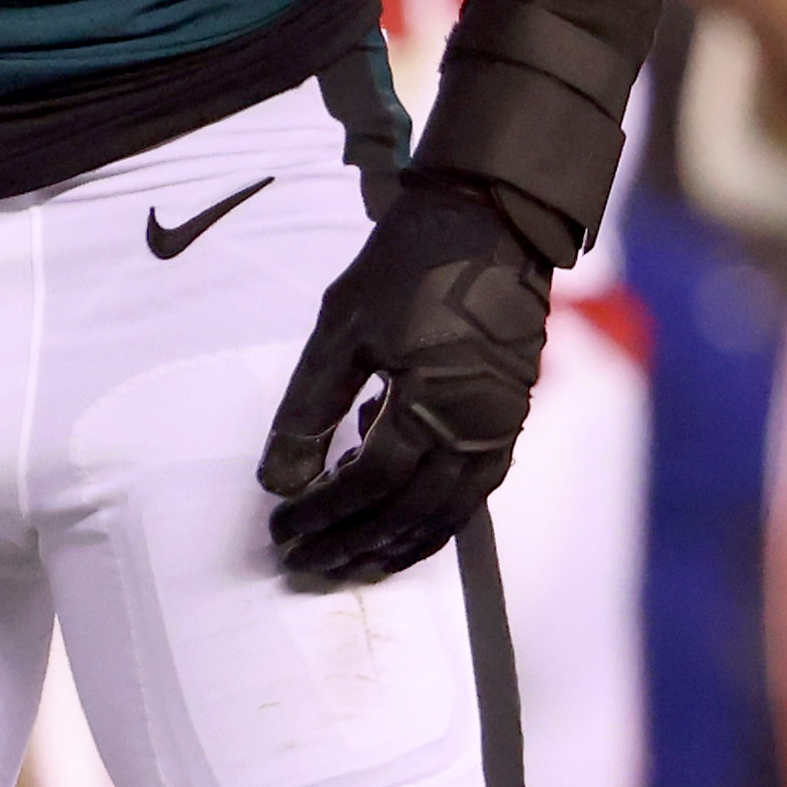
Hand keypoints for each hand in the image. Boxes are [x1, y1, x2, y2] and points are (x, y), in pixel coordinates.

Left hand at [257, 179, 550, 588]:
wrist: (488, 222)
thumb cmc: (408, 265)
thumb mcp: (341, 327)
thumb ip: (308, 409)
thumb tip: (278, 482)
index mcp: (434, 405)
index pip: (368, 485)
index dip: (321, 514)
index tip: (281, 531)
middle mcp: (476, 432)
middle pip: (406, 514)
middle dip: (350, 545)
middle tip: (302, 565)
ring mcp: (500, 432)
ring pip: (444, 516)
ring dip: (392, 546)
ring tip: (345, 564)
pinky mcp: (508, 423)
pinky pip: (469, 494)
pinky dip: (429, 521)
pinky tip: (396, 526)